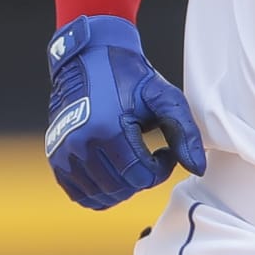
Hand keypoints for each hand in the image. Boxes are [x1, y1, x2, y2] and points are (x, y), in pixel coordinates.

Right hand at [44, 15, 205, 209]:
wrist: (90, 58)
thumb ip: (185, 132)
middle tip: (151, 157)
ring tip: (133, 162)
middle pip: (121, 189)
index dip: (160, 170)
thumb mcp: (164, 98)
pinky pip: (79, 194)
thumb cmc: (130, 77)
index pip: (140, 177)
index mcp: (107, 130)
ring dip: (124, 187)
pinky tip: (115, 172)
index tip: (165, 152)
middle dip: (143, 178)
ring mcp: (63, 153)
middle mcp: (80, 145)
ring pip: (100, 197)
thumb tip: (198, 168)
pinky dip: (101, 192)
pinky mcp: (56, 158)